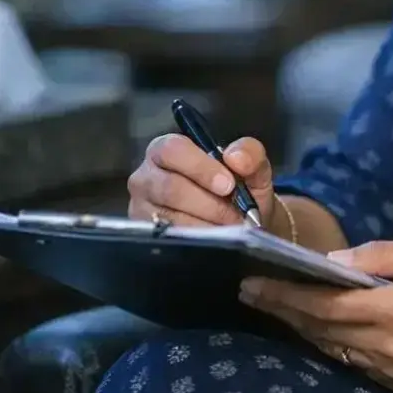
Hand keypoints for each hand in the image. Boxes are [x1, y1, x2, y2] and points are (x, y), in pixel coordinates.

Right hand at [127, 133, 275, 229]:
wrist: (242, 225)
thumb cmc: (239, 190)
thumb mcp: (251, 167)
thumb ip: (250, 154)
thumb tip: (236, 157)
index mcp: (166, 149)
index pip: (173, 150)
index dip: (200, 167)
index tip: (228, 185)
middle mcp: (145, 177)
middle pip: (170, 188)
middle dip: (209, 204)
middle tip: (235, 216)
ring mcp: (140, 209)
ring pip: (170, 218)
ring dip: (205, 226)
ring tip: (230, 229)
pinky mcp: (144, 236)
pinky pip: (168, 240)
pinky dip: (196, 242)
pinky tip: (214, 241)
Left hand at [238, 241, 392, 389]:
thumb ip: (380, 257)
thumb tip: (333, 262)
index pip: (325, 305)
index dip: (285, 295)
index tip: (254, 282)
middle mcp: (386, 349)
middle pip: (320, 330)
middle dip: (284, 311)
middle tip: (251, 291)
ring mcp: (391, 372)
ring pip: (332, 349)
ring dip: (302, 328)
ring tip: (277, 306)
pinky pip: (352, 361)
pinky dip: (330, 342)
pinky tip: (317, 327)